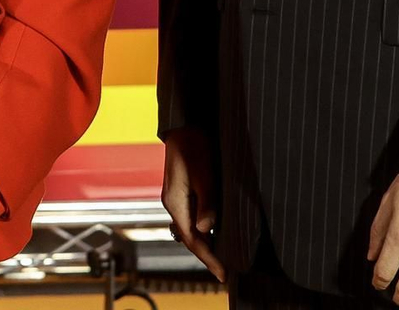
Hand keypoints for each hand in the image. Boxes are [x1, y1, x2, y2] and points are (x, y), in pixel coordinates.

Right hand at [160, 127, 224, 281]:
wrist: (185, 126)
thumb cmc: (195, 146)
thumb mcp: (205, 174)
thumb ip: (206, 202)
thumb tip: (207, 229)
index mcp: (175, 202)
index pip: (193, 239)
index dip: (208, 258)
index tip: (223, 273)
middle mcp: (173, 204)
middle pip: (190, 237)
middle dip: (207, 255)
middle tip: (225, 271)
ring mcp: (176, 198)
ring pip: (191, 229)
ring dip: (206, 243)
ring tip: (222, 257)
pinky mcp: (183, 192)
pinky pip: (192, 218)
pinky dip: (204, 230)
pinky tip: (215, 233)